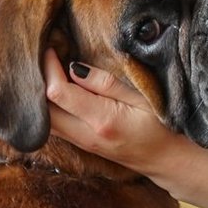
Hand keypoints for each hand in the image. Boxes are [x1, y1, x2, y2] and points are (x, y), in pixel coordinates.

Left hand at [40, 52, 174, 169]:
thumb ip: (106, 83)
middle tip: (46, 58)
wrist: (168, 159)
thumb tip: (74, 68)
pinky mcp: (83, 145)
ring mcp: (83, 144)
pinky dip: (50, 108)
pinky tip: (58, 91)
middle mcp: (86, 135)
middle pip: (44, 110)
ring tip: (50, 71)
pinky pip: (55, 127)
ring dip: (42, 97)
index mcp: (101, 119)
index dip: (49, 68)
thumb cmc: (162, 125)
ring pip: (46, 121)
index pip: (59, 93)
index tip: (51, 48)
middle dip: (39, 82)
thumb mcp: (141, 97)